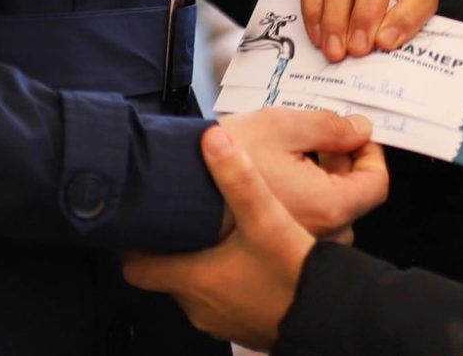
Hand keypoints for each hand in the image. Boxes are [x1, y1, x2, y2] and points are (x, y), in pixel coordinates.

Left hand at [123, 123, 319, 349]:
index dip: (130, 244)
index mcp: (194, 279)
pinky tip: (245, 258)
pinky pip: (221, 299)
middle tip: (178, 216)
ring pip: (195, 286)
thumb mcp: (268, 220)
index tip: (136, 222)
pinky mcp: (242, 324)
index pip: (135, 266)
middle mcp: (199, 305)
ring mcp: (220, 319)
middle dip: (172, 246)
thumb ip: (238, 178)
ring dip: (200, 262)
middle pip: (166, 273)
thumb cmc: (295, 278)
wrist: (332, 321)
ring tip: (212, 231)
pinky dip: (225, 279)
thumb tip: (213, 138)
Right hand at [217, 108, 387, 236]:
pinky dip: (298, 198)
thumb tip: (359, 130)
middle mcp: (316, 234)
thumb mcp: (284, 126)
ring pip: (324, 211)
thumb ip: (330, 128)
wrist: (171, 189)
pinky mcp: (270, 245)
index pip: (375, 184)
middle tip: (322, 137)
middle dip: (342, 164)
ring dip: (319, 181)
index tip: (355, 133)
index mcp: (328, 206)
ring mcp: (293, 245)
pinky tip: (274, 175)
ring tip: (294, 153)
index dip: (371, 152)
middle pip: (351, 198)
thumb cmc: (224, 160)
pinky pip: (300, 222)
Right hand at [296, 0, 438, 61]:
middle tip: (357, 50)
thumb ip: (386, 44)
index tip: (386, 44)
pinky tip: (317, 34)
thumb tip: (380, 68)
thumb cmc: (365, 22)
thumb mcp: (382, 31)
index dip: (407, 17)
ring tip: (334, 49)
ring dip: (337, 16)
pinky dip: (313, 7)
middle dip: (366, 14)